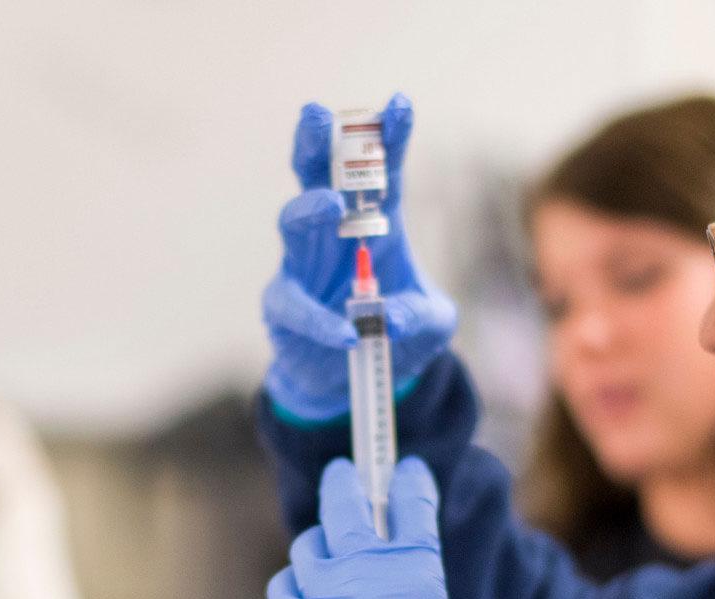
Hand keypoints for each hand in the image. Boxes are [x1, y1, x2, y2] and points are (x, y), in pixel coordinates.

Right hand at [263, 94, 456, 422]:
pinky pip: (294, 303)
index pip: (382, 171)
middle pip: (317, 176)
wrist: (353, 378)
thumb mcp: (432, 325)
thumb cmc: (397, 332)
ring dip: (310, 207)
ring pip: (293, 221)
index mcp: (376, 222)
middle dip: (316, 143)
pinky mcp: (283, 305)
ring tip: (329, 203)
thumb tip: (393, 317)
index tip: (399, 105)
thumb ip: (423, 316)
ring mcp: (303, 266)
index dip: (388, 137)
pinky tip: (345, 332)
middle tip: (318, 115)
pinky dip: (319, 318)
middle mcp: (333, 234)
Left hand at [266, 457, 445, 598]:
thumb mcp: (425, 596)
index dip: (410, 482)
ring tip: (325, 555)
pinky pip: (284, 583)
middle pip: (346, 504)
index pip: (414, 504)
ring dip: (316, 548)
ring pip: (307, 546)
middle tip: (341, 471)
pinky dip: (295, 585)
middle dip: (342, 482)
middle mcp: (366, 569)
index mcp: (414, 569)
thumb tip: (394, 550)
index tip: (408, 471)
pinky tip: (303, 590)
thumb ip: (413, 579)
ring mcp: (323, 590)